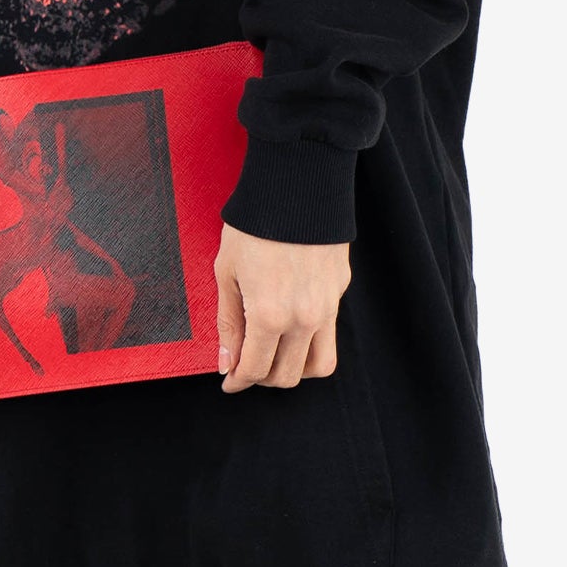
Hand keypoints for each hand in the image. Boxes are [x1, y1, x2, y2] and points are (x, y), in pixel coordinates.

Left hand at [215, 224, 349, 390]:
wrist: (297, 185)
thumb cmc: (254, 225)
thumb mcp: (226, 273)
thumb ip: (229, 323)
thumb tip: (228, 362)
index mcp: (270, 315)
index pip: (255, 370)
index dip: (237, 381)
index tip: (228, 380)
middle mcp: (303, 319)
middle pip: (286, 377)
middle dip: (262, 379)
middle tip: (245, 366)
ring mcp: (327, 308)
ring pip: (318, 366)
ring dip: (294, 370)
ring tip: (273, 355)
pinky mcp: (339, 292)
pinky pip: (329, 336)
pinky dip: (309, 345)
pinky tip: (290, 329)